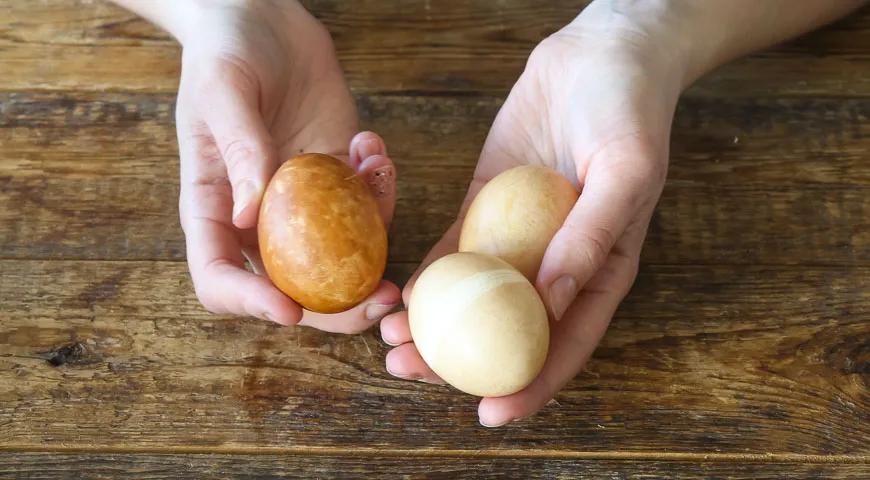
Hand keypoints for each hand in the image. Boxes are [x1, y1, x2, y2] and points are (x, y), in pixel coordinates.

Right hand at [173, 1, 400, 331]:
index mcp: (213, 206)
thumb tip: (246, 220)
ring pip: (340, 257)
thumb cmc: (226, 50)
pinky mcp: (339, 177)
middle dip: (337, 308)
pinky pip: (368, 207)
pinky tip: (375, 148)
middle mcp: (258, 216)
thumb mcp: (223, 91)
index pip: (218, 278)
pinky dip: (382, 188)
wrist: (262, 18)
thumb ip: (240, 151)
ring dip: (376, 242)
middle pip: (291, 288)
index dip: (250, 304)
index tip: (288, 310)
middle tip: (380, 302)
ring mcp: (303, 201)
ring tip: (378, 170)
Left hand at [380, 4, 687, 424]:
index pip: (565, 342)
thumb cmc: (627, 112)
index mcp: (601, 270)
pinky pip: (452, 251)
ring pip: (471, 299)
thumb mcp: (624, 171)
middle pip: (506, 331)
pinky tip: (397, 294)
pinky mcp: (484, 208)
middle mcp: (556, 265)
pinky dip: (426, 277)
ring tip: (389, 341)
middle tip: (409, 373)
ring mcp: (516, 238)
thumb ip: (593, 237)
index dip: (531, 384)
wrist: (597, 55)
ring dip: (431, 326)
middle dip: (458, 363)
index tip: (491, 412)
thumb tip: (551, 301)